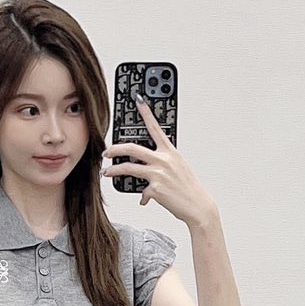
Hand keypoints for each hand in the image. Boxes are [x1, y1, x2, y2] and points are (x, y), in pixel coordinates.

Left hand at [101, 95, 220, 224]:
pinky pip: (141, 191)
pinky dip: (143, 196)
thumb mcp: (177, 168)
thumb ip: (160, 162)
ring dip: (114, 170)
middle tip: (107, 152)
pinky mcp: (155, 189)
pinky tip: (144, 199)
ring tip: (107, 172)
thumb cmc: (188, 187)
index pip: (156, 127)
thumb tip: (141, 164)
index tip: (138, 99)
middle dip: (115, 149)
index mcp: (170, 151)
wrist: (197, 206)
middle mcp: (164, 160)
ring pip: (128, 168)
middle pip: (132, 148)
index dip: (146, 112)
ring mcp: (158, 174)